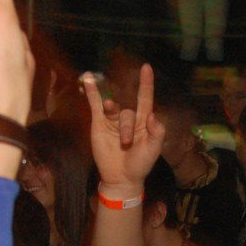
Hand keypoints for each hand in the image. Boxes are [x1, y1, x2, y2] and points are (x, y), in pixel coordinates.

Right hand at [84, 63, 162, 195]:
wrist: (122, 178)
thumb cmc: (141, 164)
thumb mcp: (154, 148)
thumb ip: (157, 131)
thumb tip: (152, 114)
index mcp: (143, 121)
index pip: (145, 98)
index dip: (146, 83)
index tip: (146, 67)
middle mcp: (128, 117)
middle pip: (128, 110)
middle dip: (127, 127)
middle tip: (126, 143)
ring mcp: (112, 120)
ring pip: (113, 109)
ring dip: (112, 111)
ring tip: (110, 113)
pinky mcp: (99, 124)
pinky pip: (95, 105)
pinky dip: (92, 93)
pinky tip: (88, 79)